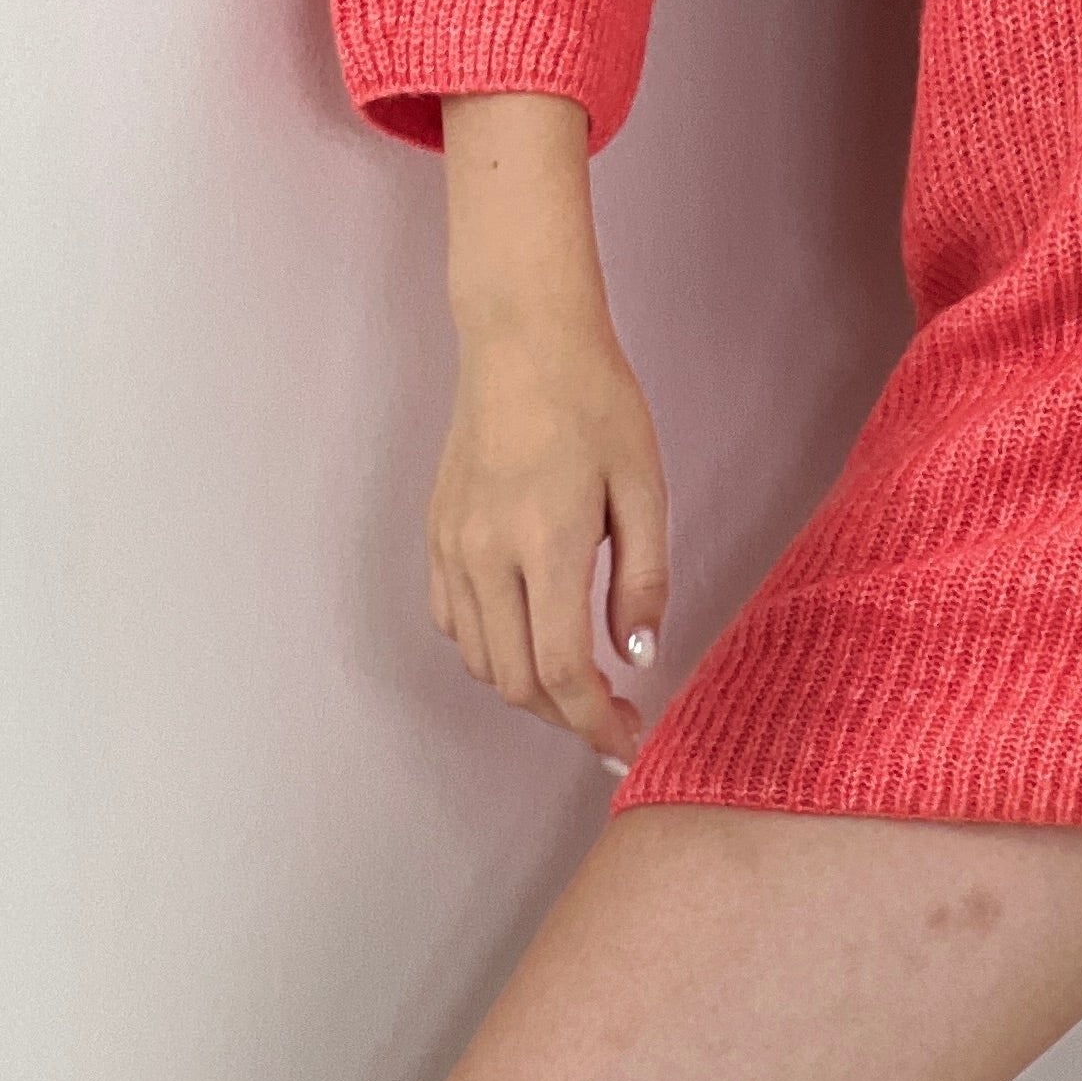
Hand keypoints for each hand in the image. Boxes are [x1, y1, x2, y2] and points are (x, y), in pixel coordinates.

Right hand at [428, 308, 670, 764]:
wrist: (523, 337)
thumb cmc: (595, 400)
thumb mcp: (644, 483)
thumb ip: (642, 577)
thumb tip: (636, 656)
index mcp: (546, 544)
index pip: (562, 671)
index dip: (595, 724)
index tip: (626, 743)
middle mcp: (487, 555)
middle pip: (516, 681)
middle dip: (566, 716)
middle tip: (611, 717)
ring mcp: (452, 546)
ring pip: (479, 660)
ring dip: (527, 688)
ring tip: (577, 681)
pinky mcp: (437, 533)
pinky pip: (453, 621)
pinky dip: (490, 649)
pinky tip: (528, 633)